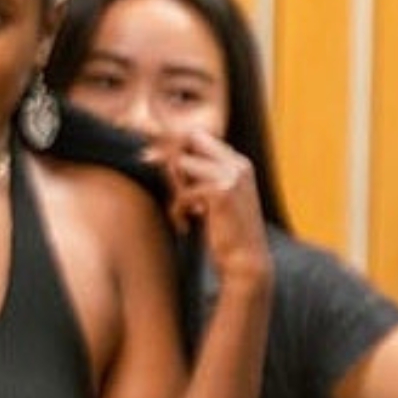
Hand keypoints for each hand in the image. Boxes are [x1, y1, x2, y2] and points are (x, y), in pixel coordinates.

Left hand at [148, 129, 270, 284]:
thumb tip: (152, 156)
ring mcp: (232, 176)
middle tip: (168, 183)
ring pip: (181, 162)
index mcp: (238, 163)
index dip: (175, 149)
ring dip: (174, 188)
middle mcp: (238, 164)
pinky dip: (176, 211)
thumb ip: (195, 177)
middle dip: (171, 156)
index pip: (199, 136)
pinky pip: (182, 193)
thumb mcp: (210, 200)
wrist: (245, 262)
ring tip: (181, 210)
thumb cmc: (224, 233)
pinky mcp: (222, 193)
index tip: (156, 164)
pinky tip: (185, 226)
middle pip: (191, 137)